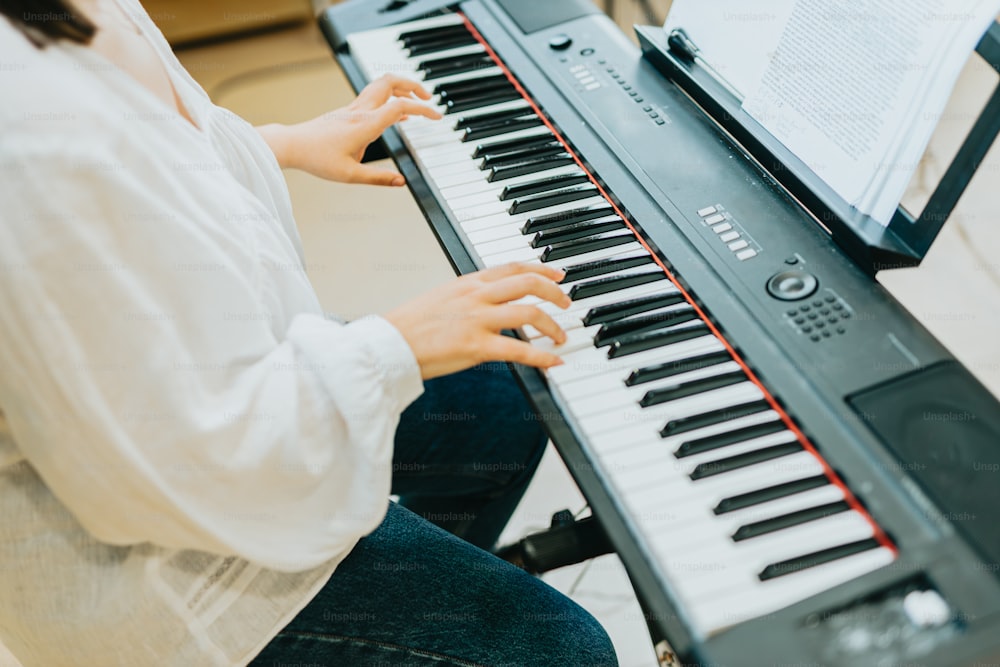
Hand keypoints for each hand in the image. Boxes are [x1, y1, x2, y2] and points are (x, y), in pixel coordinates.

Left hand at [257, 74, 441, 185]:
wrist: (291, 145)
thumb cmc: (317, 159)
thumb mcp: (349, 175)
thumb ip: (378, 178)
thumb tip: (402, 181)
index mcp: (365, 125)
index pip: (400, 107)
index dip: (422, 110)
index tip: (437, 117)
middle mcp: (360, 111)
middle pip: (391, 82)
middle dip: (414, 86)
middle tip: (428, 100)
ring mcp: (353, 109)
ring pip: (381, 84)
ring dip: (402, 88)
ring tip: (415, 103)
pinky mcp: (348, 112)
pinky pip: (374, 96)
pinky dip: (390, 98)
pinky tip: (395, 114)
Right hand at [384, 263, 571, 379]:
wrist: (390, 344)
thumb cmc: (410, 326)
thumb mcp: (442, 298)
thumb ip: (468, 297)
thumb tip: (489, 304)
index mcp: (468, 283)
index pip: (512, 267)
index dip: (540, 269)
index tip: (557, 274)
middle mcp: (476, 296)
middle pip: (528, 283)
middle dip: (554, 292)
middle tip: (566, 303)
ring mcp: (477, 320)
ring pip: (529, 312)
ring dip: (552, 325)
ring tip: (560, 337)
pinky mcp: (476, 346)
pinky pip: (518, 349)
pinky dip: (541, 356)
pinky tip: (552, 362)